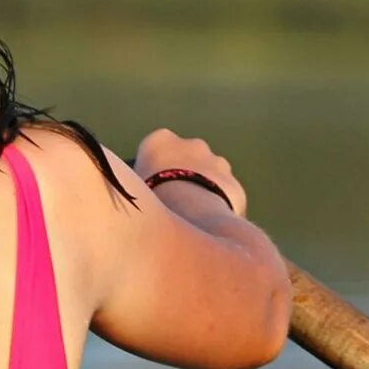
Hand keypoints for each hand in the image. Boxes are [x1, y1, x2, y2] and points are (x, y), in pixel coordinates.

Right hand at [134, 129, 248, 218]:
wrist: (190, 217)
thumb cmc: (150, 202)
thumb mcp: (132, 189)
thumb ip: (139, 185)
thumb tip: (138, 193)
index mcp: (160, 141)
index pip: (155, 150)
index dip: (154, 172)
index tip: (152, 190)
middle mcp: (191, 144)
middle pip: (186, 159)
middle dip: (183, 177)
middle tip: (174, 205)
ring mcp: (218, 163)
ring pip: (210, 176)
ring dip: (203, 190)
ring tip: (193, 219)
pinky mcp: (235, 185)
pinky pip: (225, 197)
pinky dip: (219, 207)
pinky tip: (210, 228)